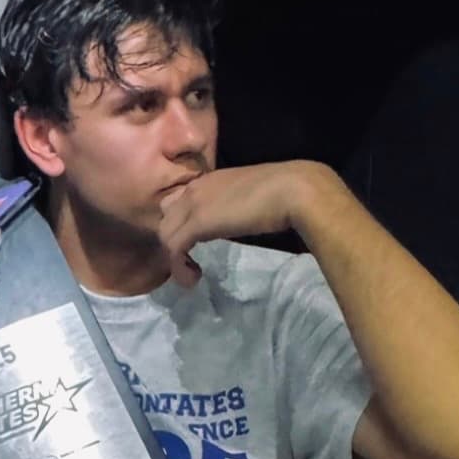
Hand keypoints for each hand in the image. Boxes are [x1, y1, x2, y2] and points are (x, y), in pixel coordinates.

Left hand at [157, 160, 343, 286]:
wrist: (294, 190)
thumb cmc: (284, 192)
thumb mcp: (250, 197)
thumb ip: (235, 206)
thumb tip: (238, 221)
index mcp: (208, 180)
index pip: (176, 202)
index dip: (181, 226)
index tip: (195, 246)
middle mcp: (195, 188)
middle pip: (165, 219)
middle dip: (174, 243)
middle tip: (190, 262)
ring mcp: (193, 204)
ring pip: (165, 234)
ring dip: (174, 260)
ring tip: (192, 275)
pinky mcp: (197, 223)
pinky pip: (174, 248)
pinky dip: (179, 267)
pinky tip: (194, 278)